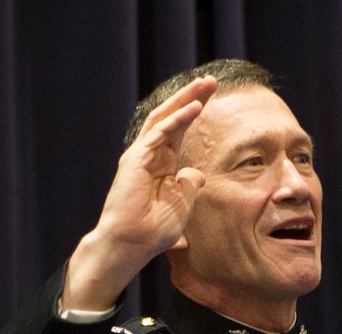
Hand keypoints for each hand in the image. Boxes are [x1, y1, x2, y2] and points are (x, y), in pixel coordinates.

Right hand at [63, 75, 217, 310]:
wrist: (130, 245)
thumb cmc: (152, 232)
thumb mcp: (181, 206)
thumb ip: (189, 186)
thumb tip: (196, 173)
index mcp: (161, 165)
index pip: (178, 129)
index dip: (193, 110)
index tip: (211, 95)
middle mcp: (149, 155)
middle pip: (171, 117)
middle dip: (190, 97)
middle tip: (210, 80)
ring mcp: (140, 156)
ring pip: (164, 119)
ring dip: (185, 100)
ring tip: (205, 85)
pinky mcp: (136, 160)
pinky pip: (160, 134)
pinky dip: (178, 119)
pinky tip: (195, 108)